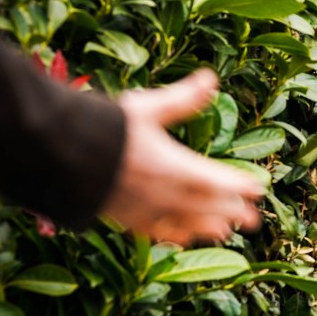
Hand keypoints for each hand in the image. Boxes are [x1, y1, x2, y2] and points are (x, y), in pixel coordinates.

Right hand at [100, 69, 264, 244]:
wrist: (57, 155)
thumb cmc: (103, 128)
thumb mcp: (146, 108)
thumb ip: (182, 98)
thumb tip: (211, 77)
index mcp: (173, 165)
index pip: (216, 179)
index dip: (239, 186)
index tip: (259, 189)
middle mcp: (162, 192)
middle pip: (205, 206)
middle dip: (232, 213)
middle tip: (255, 222)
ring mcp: (143, 208)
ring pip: (183, 223)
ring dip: (207, 227)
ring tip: (225, 232)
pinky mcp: (123, 218)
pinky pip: (154, 232)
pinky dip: (173, 235)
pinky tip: (181, 238)